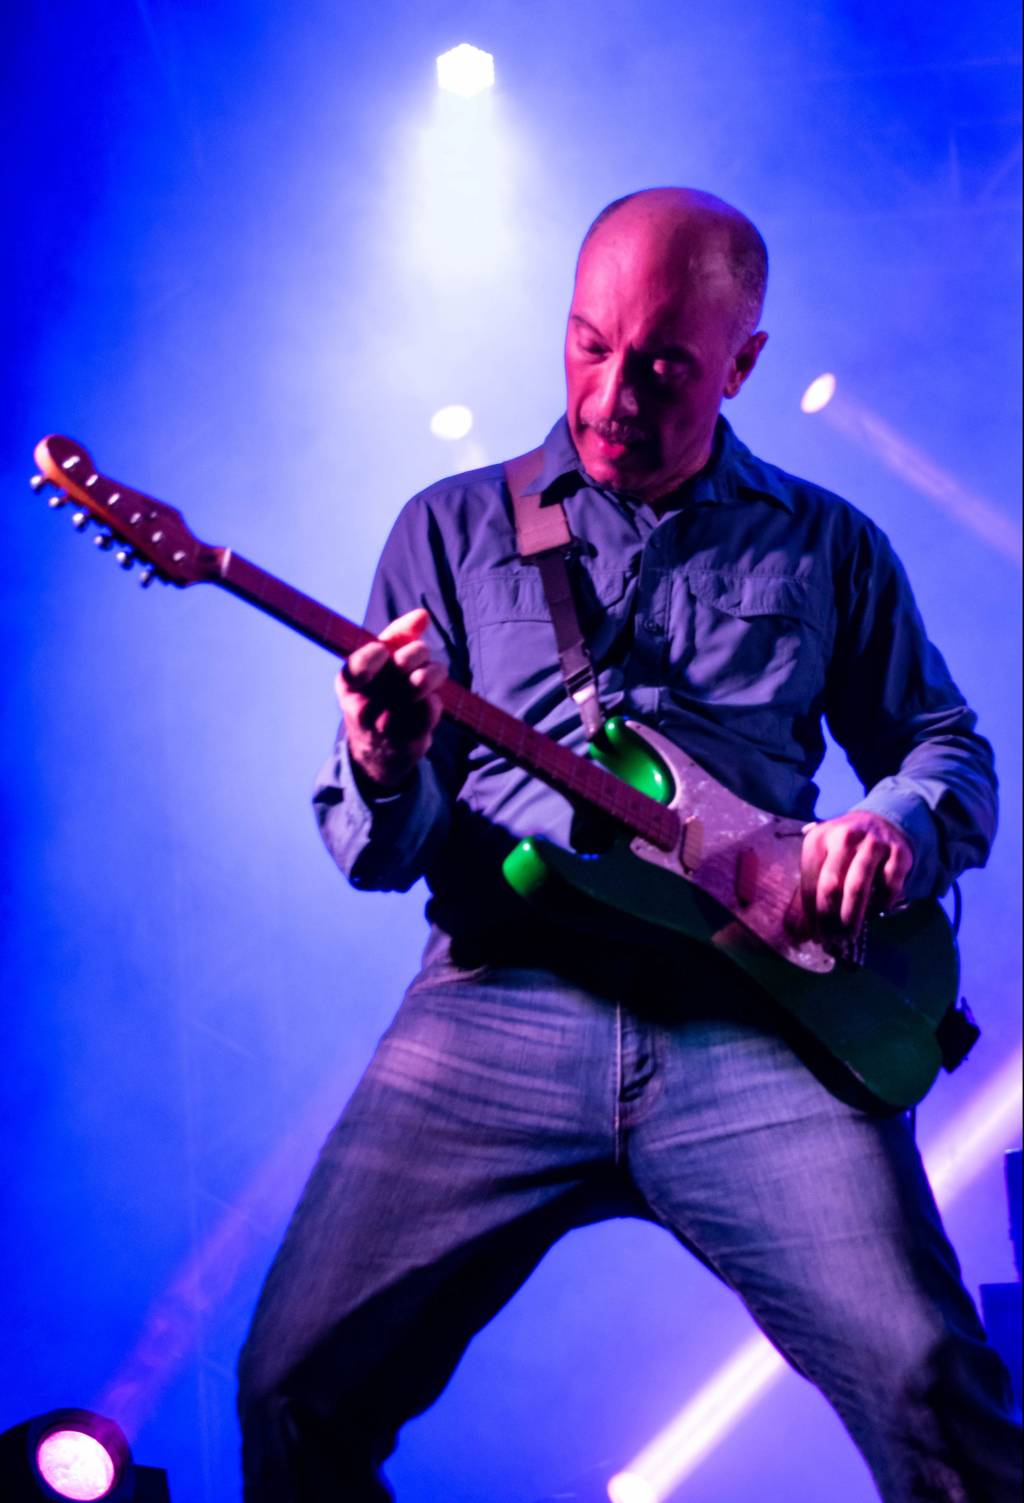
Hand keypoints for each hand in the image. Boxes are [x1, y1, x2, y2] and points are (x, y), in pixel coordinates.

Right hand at [335, 608, 445, 792]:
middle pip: (402, 664)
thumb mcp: (378, 665)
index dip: (376, 654)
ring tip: (433, 673)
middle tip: (419, 653)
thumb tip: (422, 615)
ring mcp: (387, 725)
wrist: (380, 751)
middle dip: (417, 652)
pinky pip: (432, 704)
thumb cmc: (379, 695)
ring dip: (434, 672)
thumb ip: (397, 635)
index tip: (383, 649)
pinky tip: (429, 701)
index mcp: (348, 684)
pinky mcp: (410, 738)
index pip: (359, 666)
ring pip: (421, 682)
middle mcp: (363, 707)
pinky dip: (436, 698)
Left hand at [792, 811, 912, 946]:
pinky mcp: (899, 853)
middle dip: (828, 918)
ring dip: (851, 917)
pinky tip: (875, 913)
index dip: (811, 912)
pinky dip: (881, 904)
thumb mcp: (822, 856)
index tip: (813, 934)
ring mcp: (873, 844)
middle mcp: (845, 838)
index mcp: (818, 839)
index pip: (810, 883)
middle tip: (830, 940)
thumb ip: (812, 887)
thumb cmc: (842, 848)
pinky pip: (889, 887)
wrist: (877, 821)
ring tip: (848, 936)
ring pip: (858, 888)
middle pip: (831, 886)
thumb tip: (802, 932)